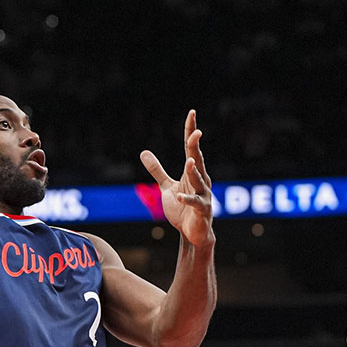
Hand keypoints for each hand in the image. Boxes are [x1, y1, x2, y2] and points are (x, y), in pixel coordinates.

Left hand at [141, 110, 214, 247]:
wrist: (193, 234)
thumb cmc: (182, 210)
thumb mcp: (167, 187)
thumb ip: (157, 170)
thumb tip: (143, 152)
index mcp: (192, 172)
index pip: (190, 148)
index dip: (190, 131)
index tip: (191, 113)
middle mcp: (201, 180)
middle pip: (197, 160)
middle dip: (196, 146)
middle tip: (196, 132)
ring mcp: (203, 195)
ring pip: (199, 180)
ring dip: (194, 172)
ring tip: (189, 161)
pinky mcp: (202, 210)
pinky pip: (194, 203)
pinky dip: (187, 200)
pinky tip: (179, 196)